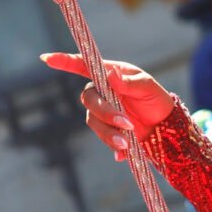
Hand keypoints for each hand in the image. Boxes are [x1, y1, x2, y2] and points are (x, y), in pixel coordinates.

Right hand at [41, 53, 174, 158]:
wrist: (164, 125)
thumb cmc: (156, 99)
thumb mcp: (147, 87)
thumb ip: (128, 82)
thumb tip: (109, 74)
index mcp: (111, 74)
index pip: (84, 66)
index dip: (65, 61)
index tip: (46, 58)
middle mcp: (102, 91)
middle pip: (88, 99)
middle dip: (106, 113)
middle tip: (127, 123)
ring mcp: (102, 111)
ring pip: (93, 121)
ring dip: (110, 132)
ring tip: (128, 142)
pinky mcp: (107, 129)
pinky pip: (102, 137)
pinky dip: (113, 145)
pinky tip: (124, 153)